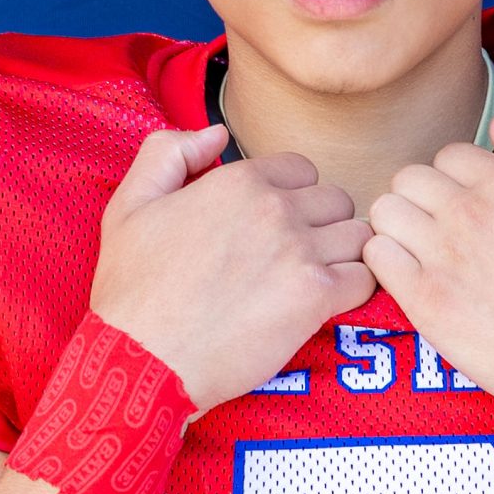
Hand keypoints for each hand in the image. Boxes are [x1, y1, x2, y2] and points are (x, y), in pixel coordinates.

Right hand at [89, 125, 373, 413]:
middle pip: (337, 200)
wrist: (142, 359)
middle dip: (322, 224)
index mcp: (238, 181)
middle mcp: (276, 208)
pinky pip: (365, 278)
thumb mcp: (128, 205)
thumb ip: (169, 153)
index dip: (292, 196)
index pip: (302, 170)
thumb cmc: (132, 289)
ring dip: (343, 256)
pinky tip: (324, 304)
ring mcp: (300, 251)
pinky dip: (352, 291)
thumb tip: (217, 134)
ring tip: (313, 280)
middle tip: (295, 257)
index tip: (274, 227)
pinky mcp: (316, 297)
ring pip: (358, 236)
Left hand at [364, 119, 493, 452]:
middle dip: (423, 196)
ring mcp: (442, 257)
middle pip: (409, 176)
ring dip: (399, 226)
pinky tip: (412, 278)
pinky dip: (385, 262)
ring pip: (384, 211)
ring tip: (422, 251)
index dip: (458, 177)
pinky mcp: (424, 303)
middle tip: (442, 228)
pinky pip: (376, 258)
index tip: (470, 204)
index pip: (449, 154)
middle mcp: (468, 213)